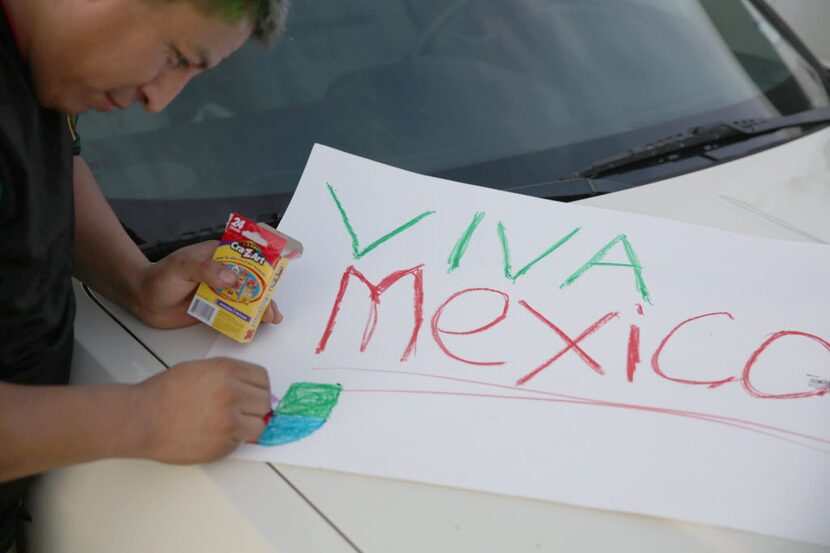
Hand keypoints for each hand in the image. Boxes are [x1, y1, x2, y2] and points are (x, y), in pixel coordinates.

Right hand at [131, 358, 271, 463]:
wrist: (141, 418)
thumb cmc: (164, 392)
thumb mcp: (200, 369)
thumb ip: (227, 375)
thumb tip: (248, 387)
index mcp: (227, 370)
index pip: (263, 379)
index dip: (258, 388)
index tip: (252, 394)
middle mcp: (232, 393)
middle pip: (265, 402)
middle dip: (256, 407)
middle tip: (241, 411)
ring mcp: (229, 421)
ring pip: (259, 425)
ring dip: (248, 426)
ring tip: (228, 425)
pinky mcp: (222, 444)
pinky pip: (240, 443)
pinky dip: (231, 441)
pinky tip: (212, 434)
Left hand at [134, 240, 282, 328]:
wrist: (143, 301)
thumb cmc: (160, 277)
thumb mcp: (182, 266)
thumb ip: (206, 269)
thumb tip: (232, 279)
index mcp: (219, 255)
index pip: (246, 255)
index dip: (264, 262)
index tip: (278, 270)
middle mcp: (224, 273)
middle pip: (252, 281)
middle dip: (266, 292)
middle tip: (272, 305)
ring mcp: (221, 292)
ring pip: (247, 299)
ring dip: (260, 308)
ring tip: (270, 318)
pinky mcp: (216, 309)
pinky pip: (235, 314)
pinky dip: (247, 320)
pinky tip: (256, 327)